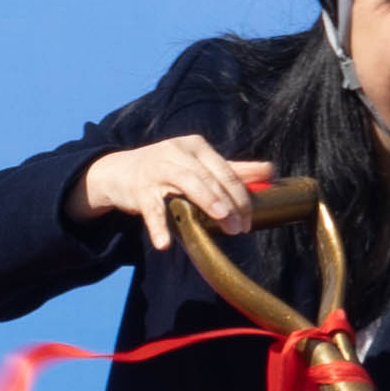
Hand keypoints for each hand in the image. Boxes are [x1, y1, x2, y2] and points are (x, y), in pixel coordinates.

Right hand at [67, 138, 275, 244]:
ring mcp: (157, 169)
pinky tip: (164, 243)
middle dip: (229, 203)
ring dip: (206, 203)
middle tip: (239, 227)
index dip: (240, 194)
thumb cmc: (167, 168)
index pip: (225, 170)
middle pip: (210, 177)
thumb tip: (270, 170)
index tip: (249, 219)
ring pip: (187, 184)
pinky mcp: (139, 190)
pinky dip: (158, 226)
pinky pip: (152, 209)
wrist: (119, 171)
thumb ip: (234, 169)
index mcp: (196, 146)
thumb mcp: (199, 164)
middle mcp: (177, 152)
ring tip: (221, 222)